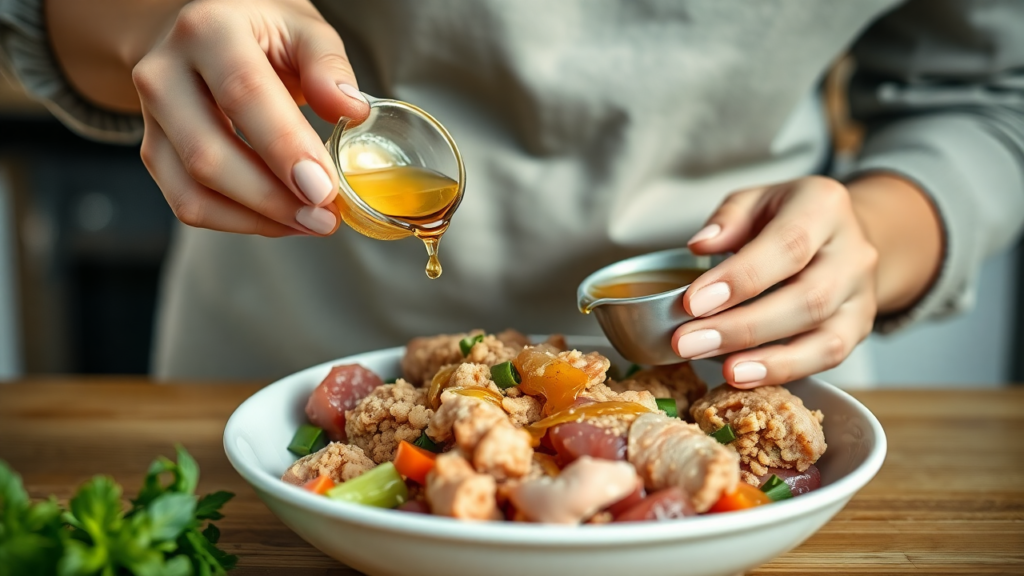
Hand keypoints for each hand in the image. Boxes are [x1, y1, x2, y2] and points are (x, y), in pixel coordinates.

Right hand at [129, 0, 368, 235]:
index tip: (323, 188)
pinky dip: (240, 222)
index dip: (284, 147)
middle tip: (325, 216)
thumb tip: (351, 109)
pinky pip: (189, 204)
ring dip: (258, 219)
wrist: (204, 36)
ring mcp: (153, 118)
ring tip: (311, 222)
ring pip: (194, 190)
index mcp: (207, 30)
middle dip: (273, 198)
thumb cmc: (260, 32)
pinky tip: (282, 220)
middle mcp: (165, 73)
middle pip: (209, 154)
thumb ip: (328, 65)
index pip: (244, 94)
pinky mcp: (154, 152)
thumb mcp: (303, 28)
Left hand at [674, 176, 887, 387]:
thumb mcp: (755, 201)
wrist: (839, 234)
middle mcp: (853, 252)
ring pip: (824, 337)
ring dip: (766, 359)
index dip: (740, 278)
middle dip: (743, 327)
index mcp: (825, 207)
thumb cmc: (786, 217)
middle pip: (807, 298)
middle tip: (688, 342)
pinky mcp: (858, 327)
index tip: (693, 302)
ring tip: (721, 370)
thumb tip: (701, 246)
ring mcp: (860, 294)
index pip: (787, 245)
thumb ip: (728, 219)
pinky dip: (783, 371)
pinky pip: (827, 357)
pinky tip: (744, 376)